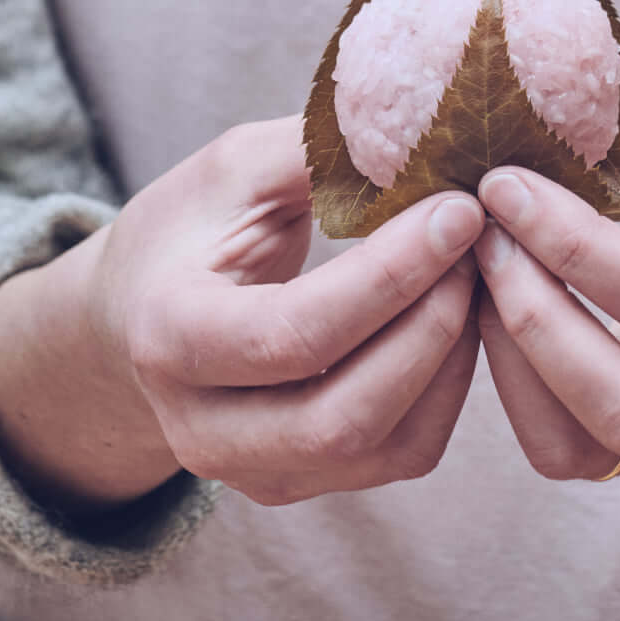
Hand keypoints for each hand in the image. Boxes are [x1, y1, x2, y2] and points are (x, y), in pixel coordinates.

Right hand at [0, 118, 484, 510]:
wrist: (141, 313)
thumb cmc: (195, 227)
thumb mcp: (237, 169)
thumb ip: (317, 154)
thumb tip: (420, 142)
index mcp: (170, 338)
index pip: (295, 332)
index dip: (391, 275)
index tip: (458, 211)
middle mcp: (203, 430)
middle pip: (342, 414)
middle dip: (431, 324)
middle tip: (477, 242)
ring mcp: (256, 468)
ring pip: (386, 446)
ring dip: (452, 356)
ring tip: (476, 271)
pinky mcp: (305, 478)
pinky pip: (404, 453)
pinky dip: (450, 386)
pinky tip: (462, 316)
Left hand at [474, 116, 619, 486]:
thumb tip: (533, 114)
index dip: (575, 248)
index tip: (504, 186)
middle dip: (536, 321)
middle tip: (483, 238)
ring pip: (586, 448)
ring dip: (513, 362)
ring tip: (479, 273)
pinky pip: (568, 450)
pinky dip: (515, 387)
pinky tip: (496, 313)